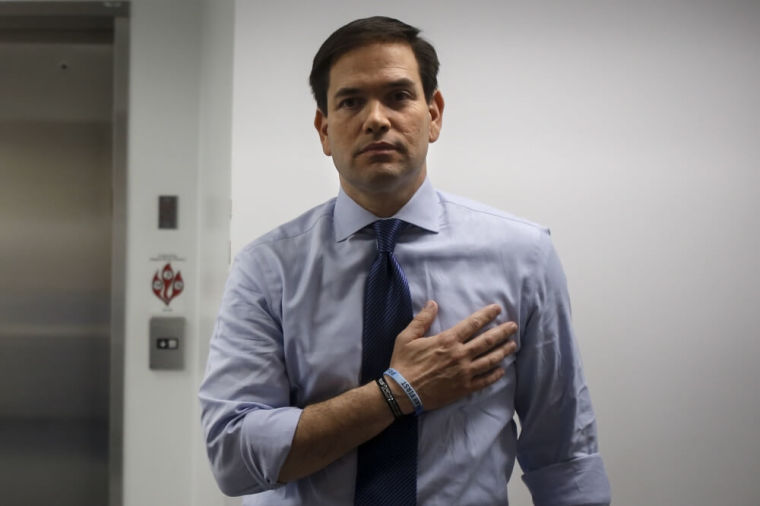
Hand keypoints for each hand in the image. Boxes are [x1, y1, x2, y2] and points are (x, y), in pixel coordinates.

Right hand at [388, 301, 517, 412]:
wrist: (402, 392)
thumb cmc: (403, 363)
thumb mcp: (407, 337)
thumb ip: (422, 319)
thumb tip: (433, 303)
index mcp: (447, 341)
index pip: (472, 324)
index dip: (487, 315)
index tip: (498, 309)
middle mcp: (459, 355)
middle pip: (487, 341)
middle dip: (502, 332)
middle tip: (513, 326)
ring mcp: (464, 373)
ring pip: (489, 360)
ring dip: (503, 351)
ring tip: (513, 345)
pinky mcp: (463, 388)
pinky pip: (484, 381)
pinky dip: (495, 375)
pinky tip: (502, 370)